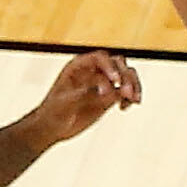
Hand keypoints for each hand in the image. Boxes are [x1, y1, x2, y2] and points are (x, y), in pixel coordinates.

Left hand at [24, 50, 141, 142]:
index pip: (100, 58)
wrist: (51, 128)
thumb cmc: (52, 112)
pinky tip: (125, 107)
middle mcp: (92, 71)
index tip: (116, 82)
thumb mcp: (65, 103)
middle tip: (127, 93)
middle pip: (117, 64)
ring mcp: (102, 83)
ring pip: (126, 75)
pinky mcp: (109, 97)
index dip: (110, 67)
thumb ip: (86, 95)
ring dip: (133, 85)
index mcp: (79, 66)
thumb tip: (109, 91)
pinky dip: (130, 98)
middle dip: (126, 77)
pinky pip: (125, 92)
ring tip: (134, 100)